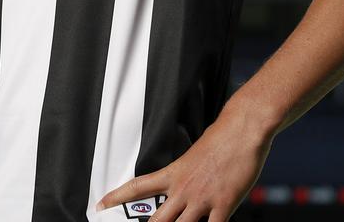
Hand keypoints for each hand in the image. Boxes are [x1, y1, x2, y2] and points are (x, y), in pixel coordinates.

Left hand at [95, 110, 273, 221]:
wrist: (241, 130)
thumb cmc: (221, 139)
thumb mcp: (194, 154)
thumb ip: (185, 173)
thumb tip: (183, 184)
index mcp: (173, 173)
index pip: (137, 186)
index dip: (117, 197)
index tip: (101, 204)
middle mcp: (183, 188)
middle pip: (157, 220)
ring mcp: (202, 198)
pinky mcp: (223, 204)